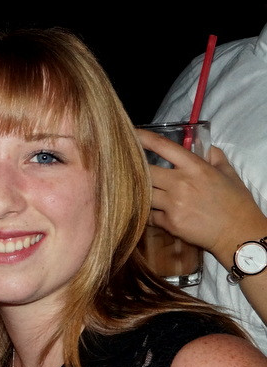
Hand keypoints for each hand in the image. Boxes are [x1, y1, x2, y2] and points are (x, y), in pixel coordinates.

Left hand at [138, 129, 266, 264]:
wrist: (238, 232)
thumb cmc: (236, 202)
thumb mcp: (229, 173)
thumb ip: (214, 156)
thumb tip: (203, 145)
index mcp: (195, 167)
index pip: (164, 147)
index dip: (144, 138)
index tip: (131, 134)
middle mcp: (181, 183)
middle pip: (145, 171)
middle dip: (136, 170)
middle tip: (128, 169)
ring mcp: (173, 204)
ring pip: (144, 194)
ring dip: (141, 192)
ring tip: (138, 191)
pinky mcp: (169, 223)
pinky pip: (149, 215)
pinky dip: (149, 213)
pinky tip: (152, 211)